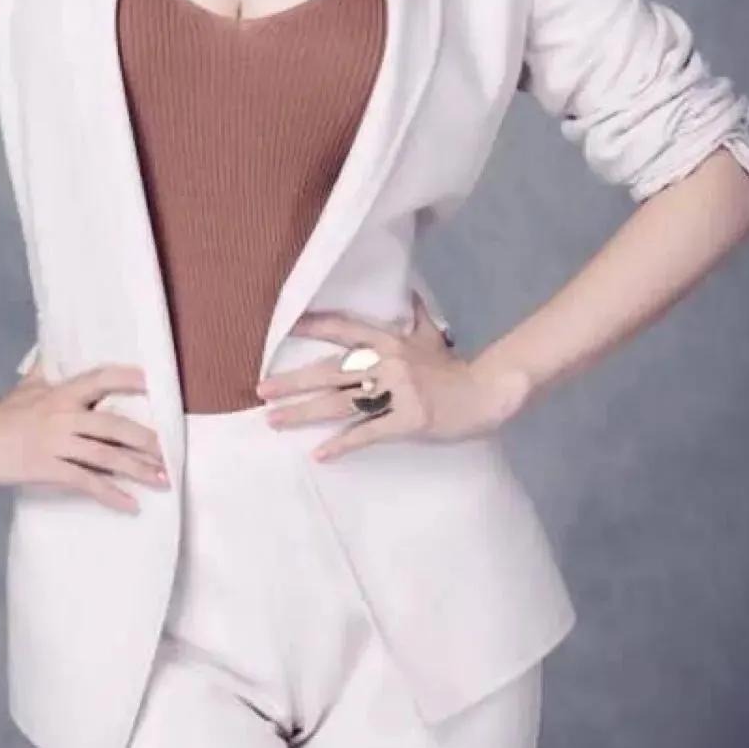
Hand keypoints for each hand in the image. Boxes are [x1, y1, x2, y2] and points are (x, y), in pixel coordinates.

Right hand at [0, 362, 168, 510]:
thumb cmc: (1, 411)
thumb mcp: (28, 384)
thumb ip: (48, 366)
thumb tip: (56, 342)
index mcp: (61, 393)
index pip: (101, 379)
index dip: (128, 378)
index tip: (153, 383)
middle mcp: (64, 416)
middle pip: (114, 425)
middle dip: (146, 440)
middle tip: (171, 451)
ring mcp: (57, 444)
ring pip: (106, 456)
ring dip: (137, 469)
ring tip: (162, 479)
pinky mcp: (49, 468)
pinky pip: (87, 483)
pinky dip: (111, 495)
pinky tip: (131, 505)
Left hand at [257, 291, 531, 461]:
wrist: (487, 392)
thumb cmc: (454, 368)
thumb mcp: (433, 336)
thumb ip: (417, 316)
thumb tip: (412, 293)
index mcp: (390, 341)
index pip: (344, 330)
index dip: (313, 328)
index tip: (282, 330)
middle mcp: (389, 362)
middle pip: (331, 372)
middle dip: (293, 381)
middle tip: (261, 389)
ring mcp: (398, 391)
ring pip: (341, 403)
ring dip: (304, 412)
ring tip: (274, 419)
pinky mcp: (408, 420)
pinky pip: (368, 433)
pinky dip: (342, 445)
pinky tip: (320, 454)